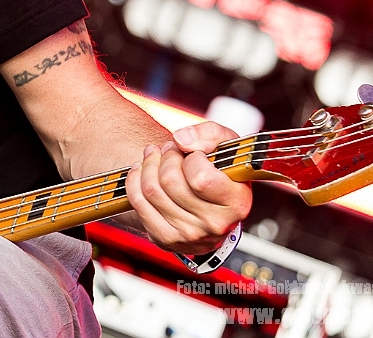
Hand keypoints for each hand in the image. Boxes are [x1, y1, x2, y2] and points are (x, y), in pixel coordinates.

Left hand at [126, 121, 251, 255]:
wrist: (211, 203)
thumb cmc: (220, 172)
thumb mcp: (226, 145)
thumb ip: (209, 134)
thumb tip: (182, 140)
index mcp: (237, 203)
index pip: (201, 178)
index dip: (192, 159)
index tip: (194, 155)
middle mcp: (215, 224)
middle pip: (170, 181)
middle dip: (166, 156)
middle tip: (170, 150)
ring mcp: (189, 235)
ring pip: (151, 190)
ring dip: (148, 164)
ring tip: (156, 157)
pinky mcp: (165, 239)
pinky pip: (138, 202)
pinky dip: (135, 180)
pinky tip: (143, 172)